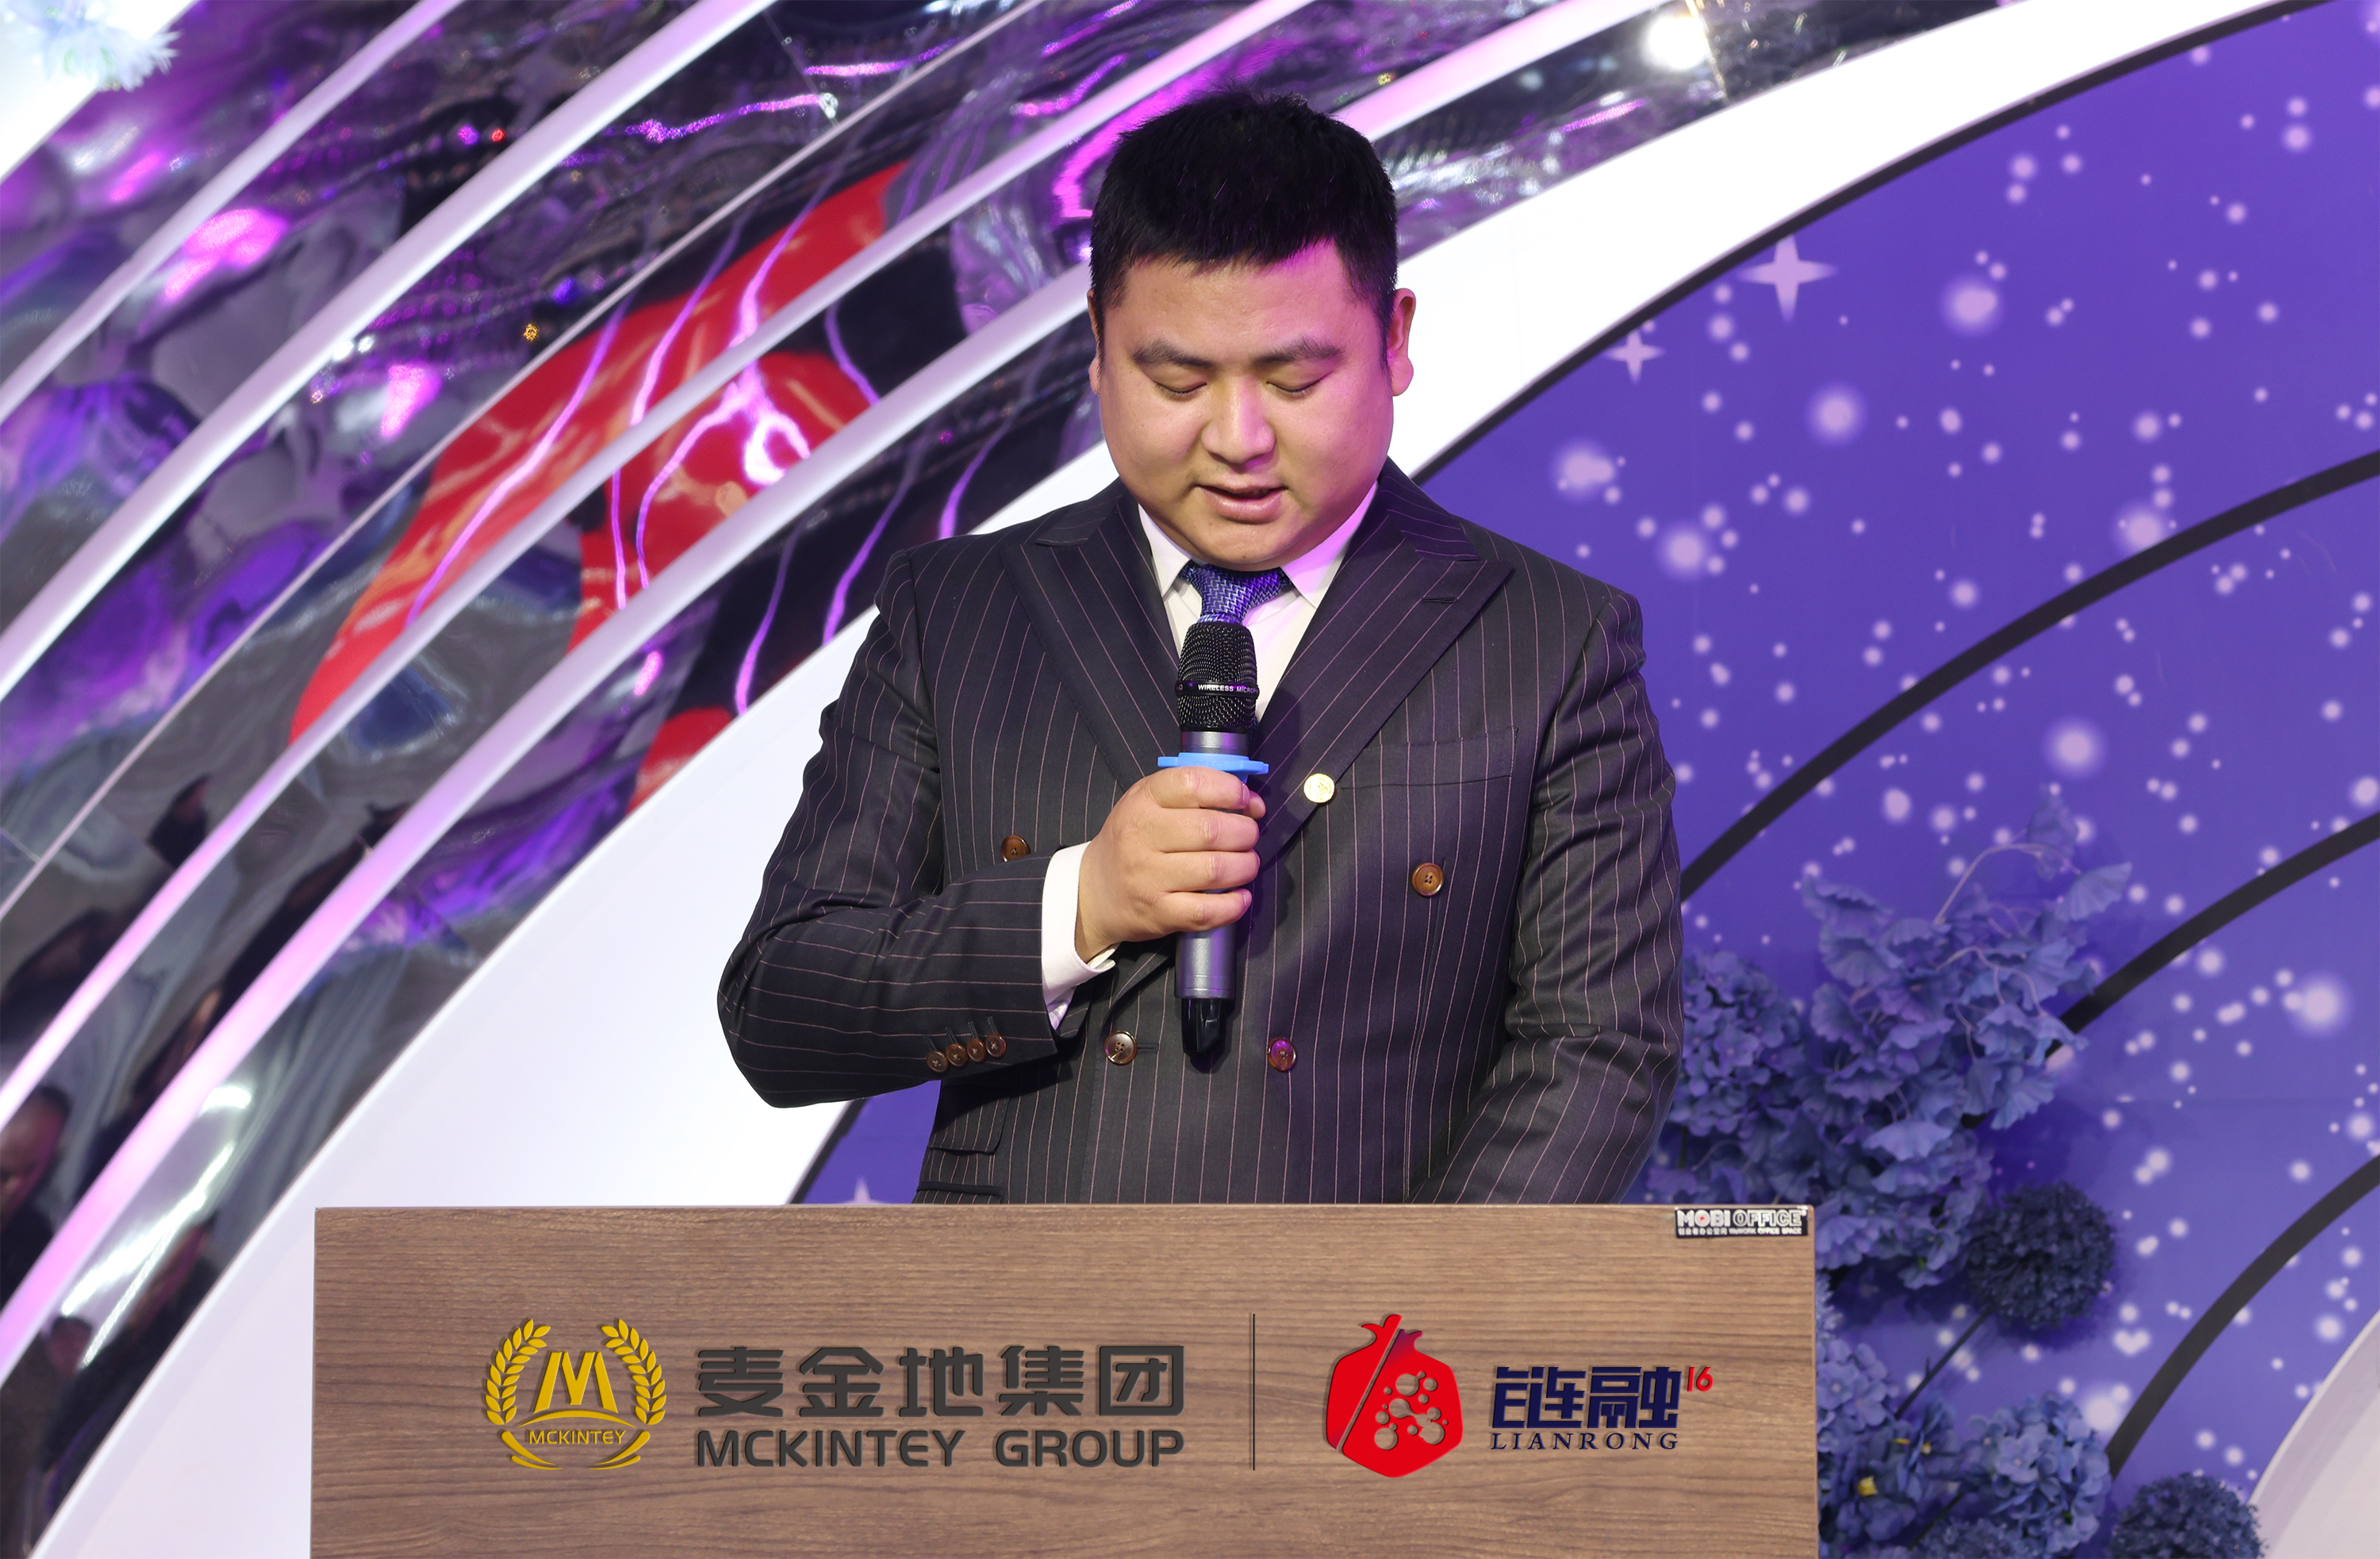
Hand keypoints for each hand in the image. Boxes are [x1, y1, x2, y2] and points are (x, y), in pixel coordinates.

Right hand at [1075, 765, 1266, 960]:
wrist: (1093, 891)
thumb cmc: (1132, 841)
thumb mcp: (1148, 804)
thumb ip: (1193, 796)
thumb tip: (1251, 803)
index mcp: (1142, 801)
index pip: (1192, 784)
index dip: (1230, 790)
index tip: (1246, 802)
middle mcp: (1141, 837)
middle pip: (1210, 829)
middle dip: (1244, 832)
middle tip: (1248, 837)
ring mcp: (1148, 877)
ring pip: (1214, 869)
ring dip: (1245, 866)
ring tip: (1247, 864)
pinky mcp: (1158, 913)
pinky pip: (1206, 910)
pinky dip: (1234, 904)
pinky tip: (1241, 897)